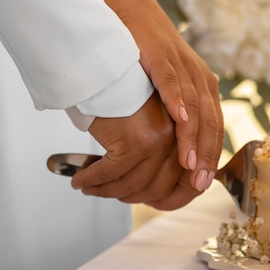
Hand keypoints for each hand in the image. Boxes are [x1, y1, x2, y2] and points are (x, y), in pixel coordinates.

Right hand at [71, 91, 201, 208]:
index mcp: (188, 132)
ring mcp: (158, 140)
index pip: (189, 180)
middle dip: (135, 199)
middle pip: (160, 187)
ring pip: (134, 184)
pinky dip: (93, 179)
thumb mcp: (155, 116)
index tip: (154, 205)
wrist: (108, 63)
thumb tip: (158, 188)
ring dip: (108, 191)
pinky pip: (110, 173)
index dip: (173, 199)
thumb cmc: (127, 88)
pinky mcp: (133, 141)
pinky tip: (81, 180)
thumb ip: (164, 146)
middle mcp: (178, 137)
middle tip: (115, 196)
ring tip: (91, 189)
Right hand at [72, 0, 224, 192]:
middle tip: (199, 184)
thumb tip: (168, 147)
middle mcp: (198, 75)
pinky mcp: (160, 51)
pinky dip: (177, 101)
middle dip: (206, 155)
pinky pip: (172, 80)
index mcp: (201, 85)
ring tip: (189, 165)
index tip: (204, 183)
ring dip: (193, 138)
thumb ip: (171, 111)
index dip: (211, 155)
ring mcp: (181, 63)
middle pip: (209, 121)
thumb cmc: (140, 52)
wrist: (125, 6)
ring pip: (195, 106)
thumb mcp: (164, 84)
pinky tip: (179, 121)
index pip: (214, 126)